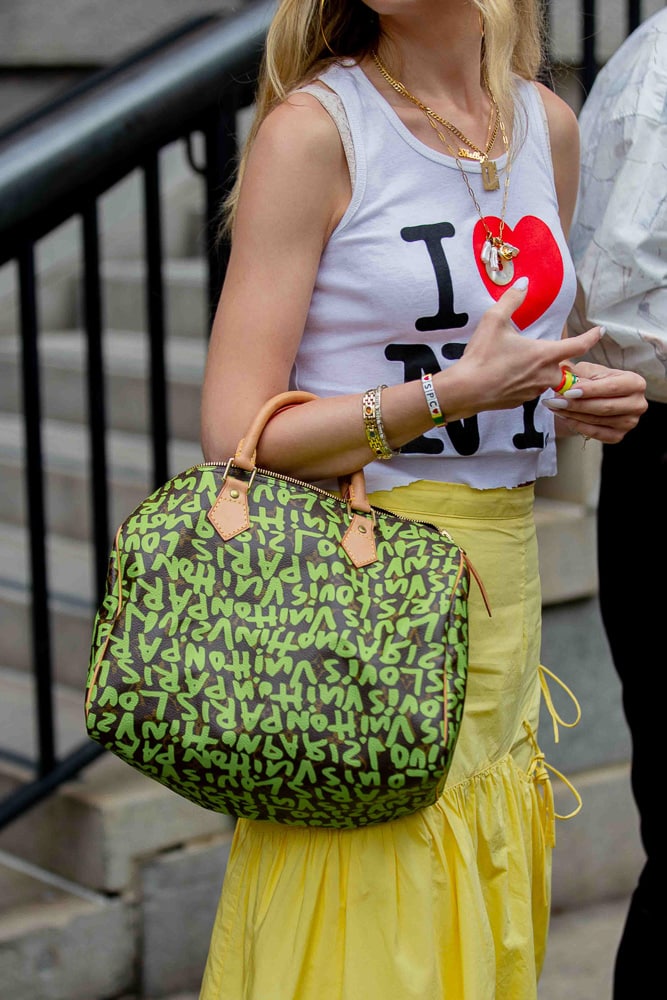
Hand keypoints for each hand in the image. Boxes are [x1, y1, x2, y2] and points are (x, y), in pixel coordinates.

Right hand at [458, 279, 602, 414]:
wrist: (465, 391)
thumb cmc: (482, 356)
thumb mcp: (494, 320)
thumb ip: (512, 300)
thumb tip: (523, 283)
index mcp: (544, 354)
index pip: (578, 345)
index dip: (592, 337)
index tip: (600, 331)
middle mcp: (544, 375)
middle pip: (564, 367)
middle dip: (560, 359)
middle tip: (546, 350)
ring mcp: (533, 391)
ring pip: (547, 380)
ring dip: (542, 371)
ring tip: (523, 363)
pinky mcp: (520, 402)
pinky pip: (531, 390)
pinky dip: (526, 382)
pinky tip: (510, 376)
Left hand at [541, 361, 647, 442]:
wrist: (596, 398)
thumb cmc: (594, 381)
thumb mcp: (588, 371)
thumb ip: (577, 373)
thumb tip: (563, 372)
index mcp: (635, 383)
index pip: (612, 388)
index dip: (590, 390)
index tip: (568, 391)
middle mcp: (638, 404)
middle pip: (604, 407)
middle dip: (577, 404)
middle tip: (554, 401)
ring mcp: (629, 423)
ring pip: (597, 420)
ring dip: (572, 414)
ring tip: (554, 407)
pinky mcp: (618, 436)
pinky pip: (595, 433)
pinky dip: (577, 425)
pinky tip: (564, 416)